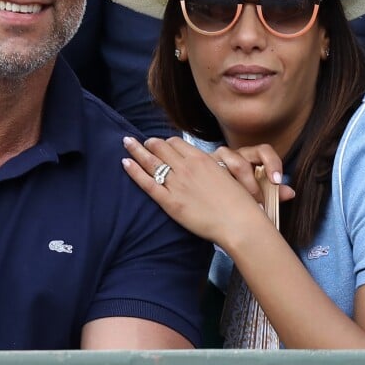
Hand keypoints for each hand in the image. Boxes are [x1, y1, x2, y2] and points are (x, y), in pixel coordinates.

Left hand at [121, 136, 292, 245]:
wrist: (239, 222)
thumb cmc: (239, 201)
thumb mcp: (227, 173)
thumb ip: (210, 166)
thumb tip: (201, 163)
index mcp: (200, 158)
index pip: (176, 142)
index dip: (166, 142)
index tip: (161, 145)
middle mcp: (186, 167)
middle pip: (160, 147)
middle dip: (149, 143)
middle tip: (140, 142)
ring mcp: (176, 184)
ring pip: (151, 161)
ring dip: (136, 149)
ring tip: (127, 143)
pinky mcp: (170, 202)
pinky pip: (147, 183)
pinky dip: (134, 171)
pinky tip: (125, 162)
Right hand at [210, 144, 294, 203]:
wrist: (210, 195)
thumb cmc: (237, 192)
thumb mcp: (256, 191)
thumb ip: (273, 191)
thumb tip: (290, 192)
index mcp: (248, 156)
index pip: (263, 152)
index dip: (272, 163)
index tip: (276, 181)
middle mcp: (231, 155)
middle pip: (242, 158)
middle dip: (251, 182)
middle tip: (258, 202)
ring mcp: (213, 162)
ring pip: (224, 165)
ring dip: (235, 188)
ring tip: (239, 206)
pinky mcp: (201, 170)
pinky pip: (209, 176)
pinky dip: (216, 187)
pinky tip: (220, 203)